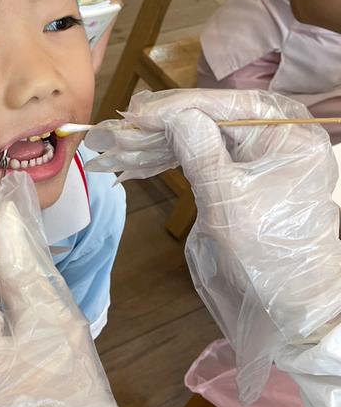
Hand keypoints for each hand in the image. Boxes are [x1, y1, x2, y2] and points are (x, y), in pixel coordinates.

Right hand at [87, 89, 340, 399]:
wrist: (289, 303)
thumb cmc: (266, 253)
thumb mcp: (228, 201)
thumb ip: (201, 154)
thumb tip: (176, 116)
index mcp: (287, 134)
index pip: (224, 104)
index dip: (174, 108)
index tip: (133, 115)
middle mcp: (278, 135)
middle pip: (210, 117)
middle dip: (161, 127)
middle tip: (117, 133)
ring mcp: (262, 155)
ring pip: (203, 136)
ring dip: (159, 144)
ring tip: (118, 150)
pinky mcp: (246, 174)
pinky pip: (206, 156)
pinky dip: (172, 159)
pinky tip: (139, 162)